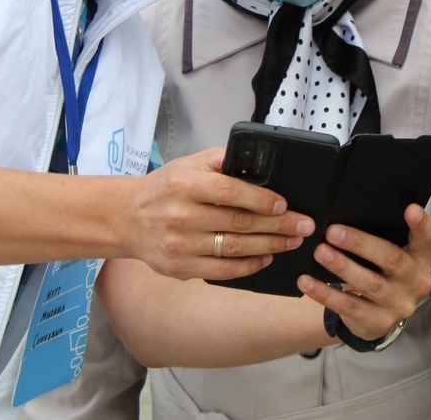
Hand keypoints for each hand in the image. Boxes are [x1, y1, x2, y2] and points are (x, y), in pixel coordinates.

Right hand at [125, 148, 315, 281]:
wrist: (127, 219)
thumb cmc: (165, 188)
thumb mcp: (187, 164)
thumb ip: (219, 160)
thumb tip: (252, 159)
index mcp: (183, 184)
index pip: (229, 192)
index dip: (261, 200)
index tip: (284, 204)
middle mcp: (180, 215)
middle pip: (238, 222)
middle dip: (278, 225)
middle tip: (303, 225)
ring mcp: (179, 245)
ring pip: (234, 248)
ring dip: (269, 246)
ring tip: (291, 241)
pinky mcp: (180, 268)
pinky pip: (222, 271)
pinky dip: (248, 266)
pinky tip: (266, 258)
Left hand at [297, 204, 430, 340]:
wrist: (381, 314)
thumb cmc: (386, 271)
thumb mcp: (395, 253)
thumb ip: (386, 235)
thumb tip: (349, 211)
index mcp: (423, 258)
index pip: (427, 238)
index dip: (421, 224)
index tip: (411, 208)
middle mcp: (416, 281)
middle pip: (392, 258)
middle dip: (361, 243)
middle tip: (332, 231)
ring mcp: (398, 304)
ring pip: (369, 284)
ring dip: (342, 266)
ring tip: (320, 252)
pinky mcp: (378, 321)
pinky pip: (348, 306)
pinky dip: (325, 293)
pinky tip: (307, 282)